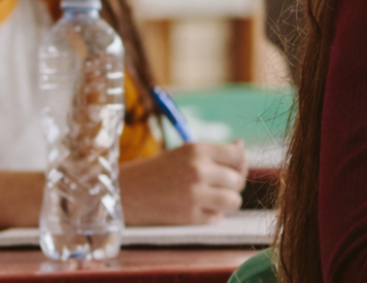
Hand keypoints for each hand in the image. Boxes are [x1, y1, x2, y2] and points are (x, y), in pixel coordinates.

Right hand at [120, 141, 247, 224]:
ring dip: (225, 202)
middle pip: (238, 181)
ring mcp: (194, 194)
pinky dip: (210, 215)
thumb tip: (242, 148)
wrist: (124, 192)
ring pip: (234, 201)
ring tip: (210, 199)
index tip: (228, 170)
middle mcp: (199, 170)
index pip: (238, 156)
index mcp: (198, 150)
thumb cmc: (157, 170)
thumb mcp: (184, 153)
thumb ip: (214, 153)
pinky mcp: (189, 216)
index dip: (237, 165)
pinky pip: (217, 218)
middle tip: (214, 187)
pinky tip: (195, 209)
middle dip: (230, 186)